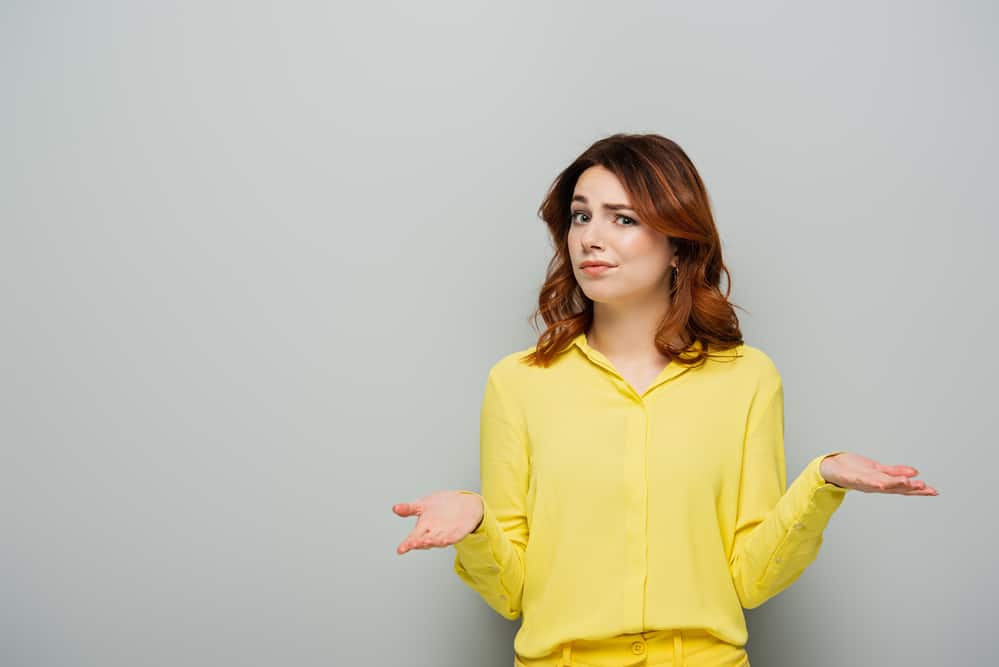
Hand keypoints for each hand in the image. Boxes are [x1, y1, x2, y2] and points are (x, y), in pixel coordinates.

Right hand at [393, 490, 483, 554]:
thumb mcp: (423, 504)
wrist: (464, 504)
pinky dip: (448, 540)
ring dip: (431, 542)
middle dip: (418, 543)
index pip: (412, 537)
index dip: (406, 544)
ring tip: (425, 541)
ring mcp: (444, 535)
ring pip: (436, 541)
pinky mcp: (457, 534)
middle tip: (412, 543)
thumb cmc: (441, 505)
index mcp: (423, 528)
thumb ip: (409, 508)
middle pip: (423, 541)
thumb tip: (395, 508)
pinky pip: (452, 539)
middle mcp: (432, 534)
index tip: (400, 550)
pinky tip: (445, 540)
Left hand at [820, 452, 938, 494]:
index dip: (918, 490)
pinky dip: (872, 482)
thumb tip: (915, 472)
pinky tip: (880, 484)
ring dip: (895, 484)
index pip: (903, 488)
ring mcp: (864, 482)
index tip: (934, 491)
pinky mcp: (852, 477)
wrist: (831, 468)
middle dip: (910, 488)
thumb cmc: (854, 469)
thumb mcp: (878, 469)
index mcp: (882, 483)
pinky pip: (863, 480)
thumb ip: (895, 471)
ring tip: (909, 483)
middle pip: (895, 488)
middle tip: (926, 488)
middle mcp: (875, 485)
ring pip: (882, 484)